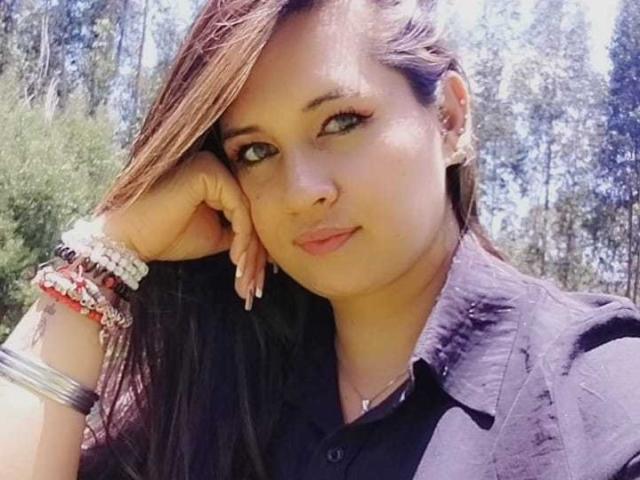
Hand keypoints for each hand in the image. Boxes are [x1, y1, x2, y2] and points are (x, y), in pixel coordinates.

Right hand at [97, 151, 267, 307]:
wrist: (128, 239)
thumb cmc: (166, 236)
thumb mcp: (214, 235)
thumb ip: (240, 233)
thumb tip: (270, 245)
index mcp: (217, 178)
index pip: (247, 211)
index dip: (254, 246)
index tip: (256, 279)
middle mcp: (216, 166)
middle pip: (250, 211)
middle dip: (256, 252)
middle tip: (255, 286)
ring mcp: (212, 166)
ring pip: (248, 211)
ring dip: (250, 250)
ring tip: (246, 279)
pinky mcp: (208, 173)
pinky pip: (239, 208)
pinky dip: (242, 237)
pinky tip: (236, 260)